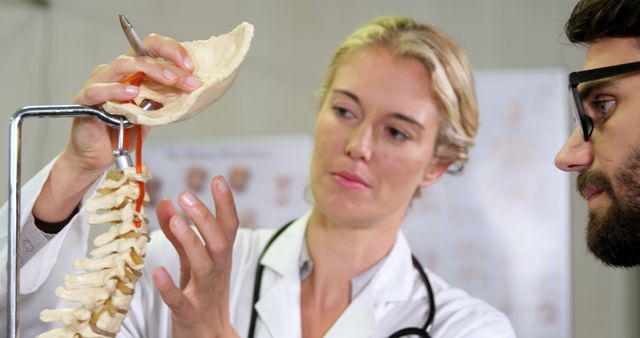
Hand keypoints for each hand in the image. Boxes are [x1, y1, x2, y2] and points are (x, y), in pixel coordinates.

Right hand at [66, 33, 201, 174]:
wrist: (98, 156)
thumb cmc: (123, 132)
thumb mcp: (152, 114)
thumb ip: (165, 100)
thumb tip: (191, 89)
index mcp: (131, 72)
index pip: (151, 49)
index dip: (172, 52)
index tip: (191, 67)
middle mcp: (114, 73)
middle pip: (140, 54)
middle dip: (167, 63)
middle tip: (187, 76)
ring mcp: (99, 83)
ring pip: (121, 65)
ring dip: (150, 70)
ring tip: (170, 80)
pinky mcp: (85, 99)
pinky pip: (99, 90)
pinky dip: (116, 89)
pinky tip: (133, 92)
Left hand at [152, 176, 239, 337]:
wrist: (209, 337)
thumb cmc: (202, 295)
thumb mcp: (193, 261)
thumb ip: (179, 233)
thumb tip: (168, 202)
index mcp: (220, 258)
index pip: (228, 226)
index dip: (225, 203)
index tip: (218, 179)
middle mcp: (216, 272)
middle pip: (219, 242)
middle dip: (205, 218)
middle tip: (187, 195)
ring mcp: (204, 293)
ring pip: (204, 266)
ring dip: (190, 243)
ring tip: (175, 222)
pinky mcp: (188, 313)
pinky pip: (180, 300)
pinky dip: (169, 286)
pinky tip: (157, 272)